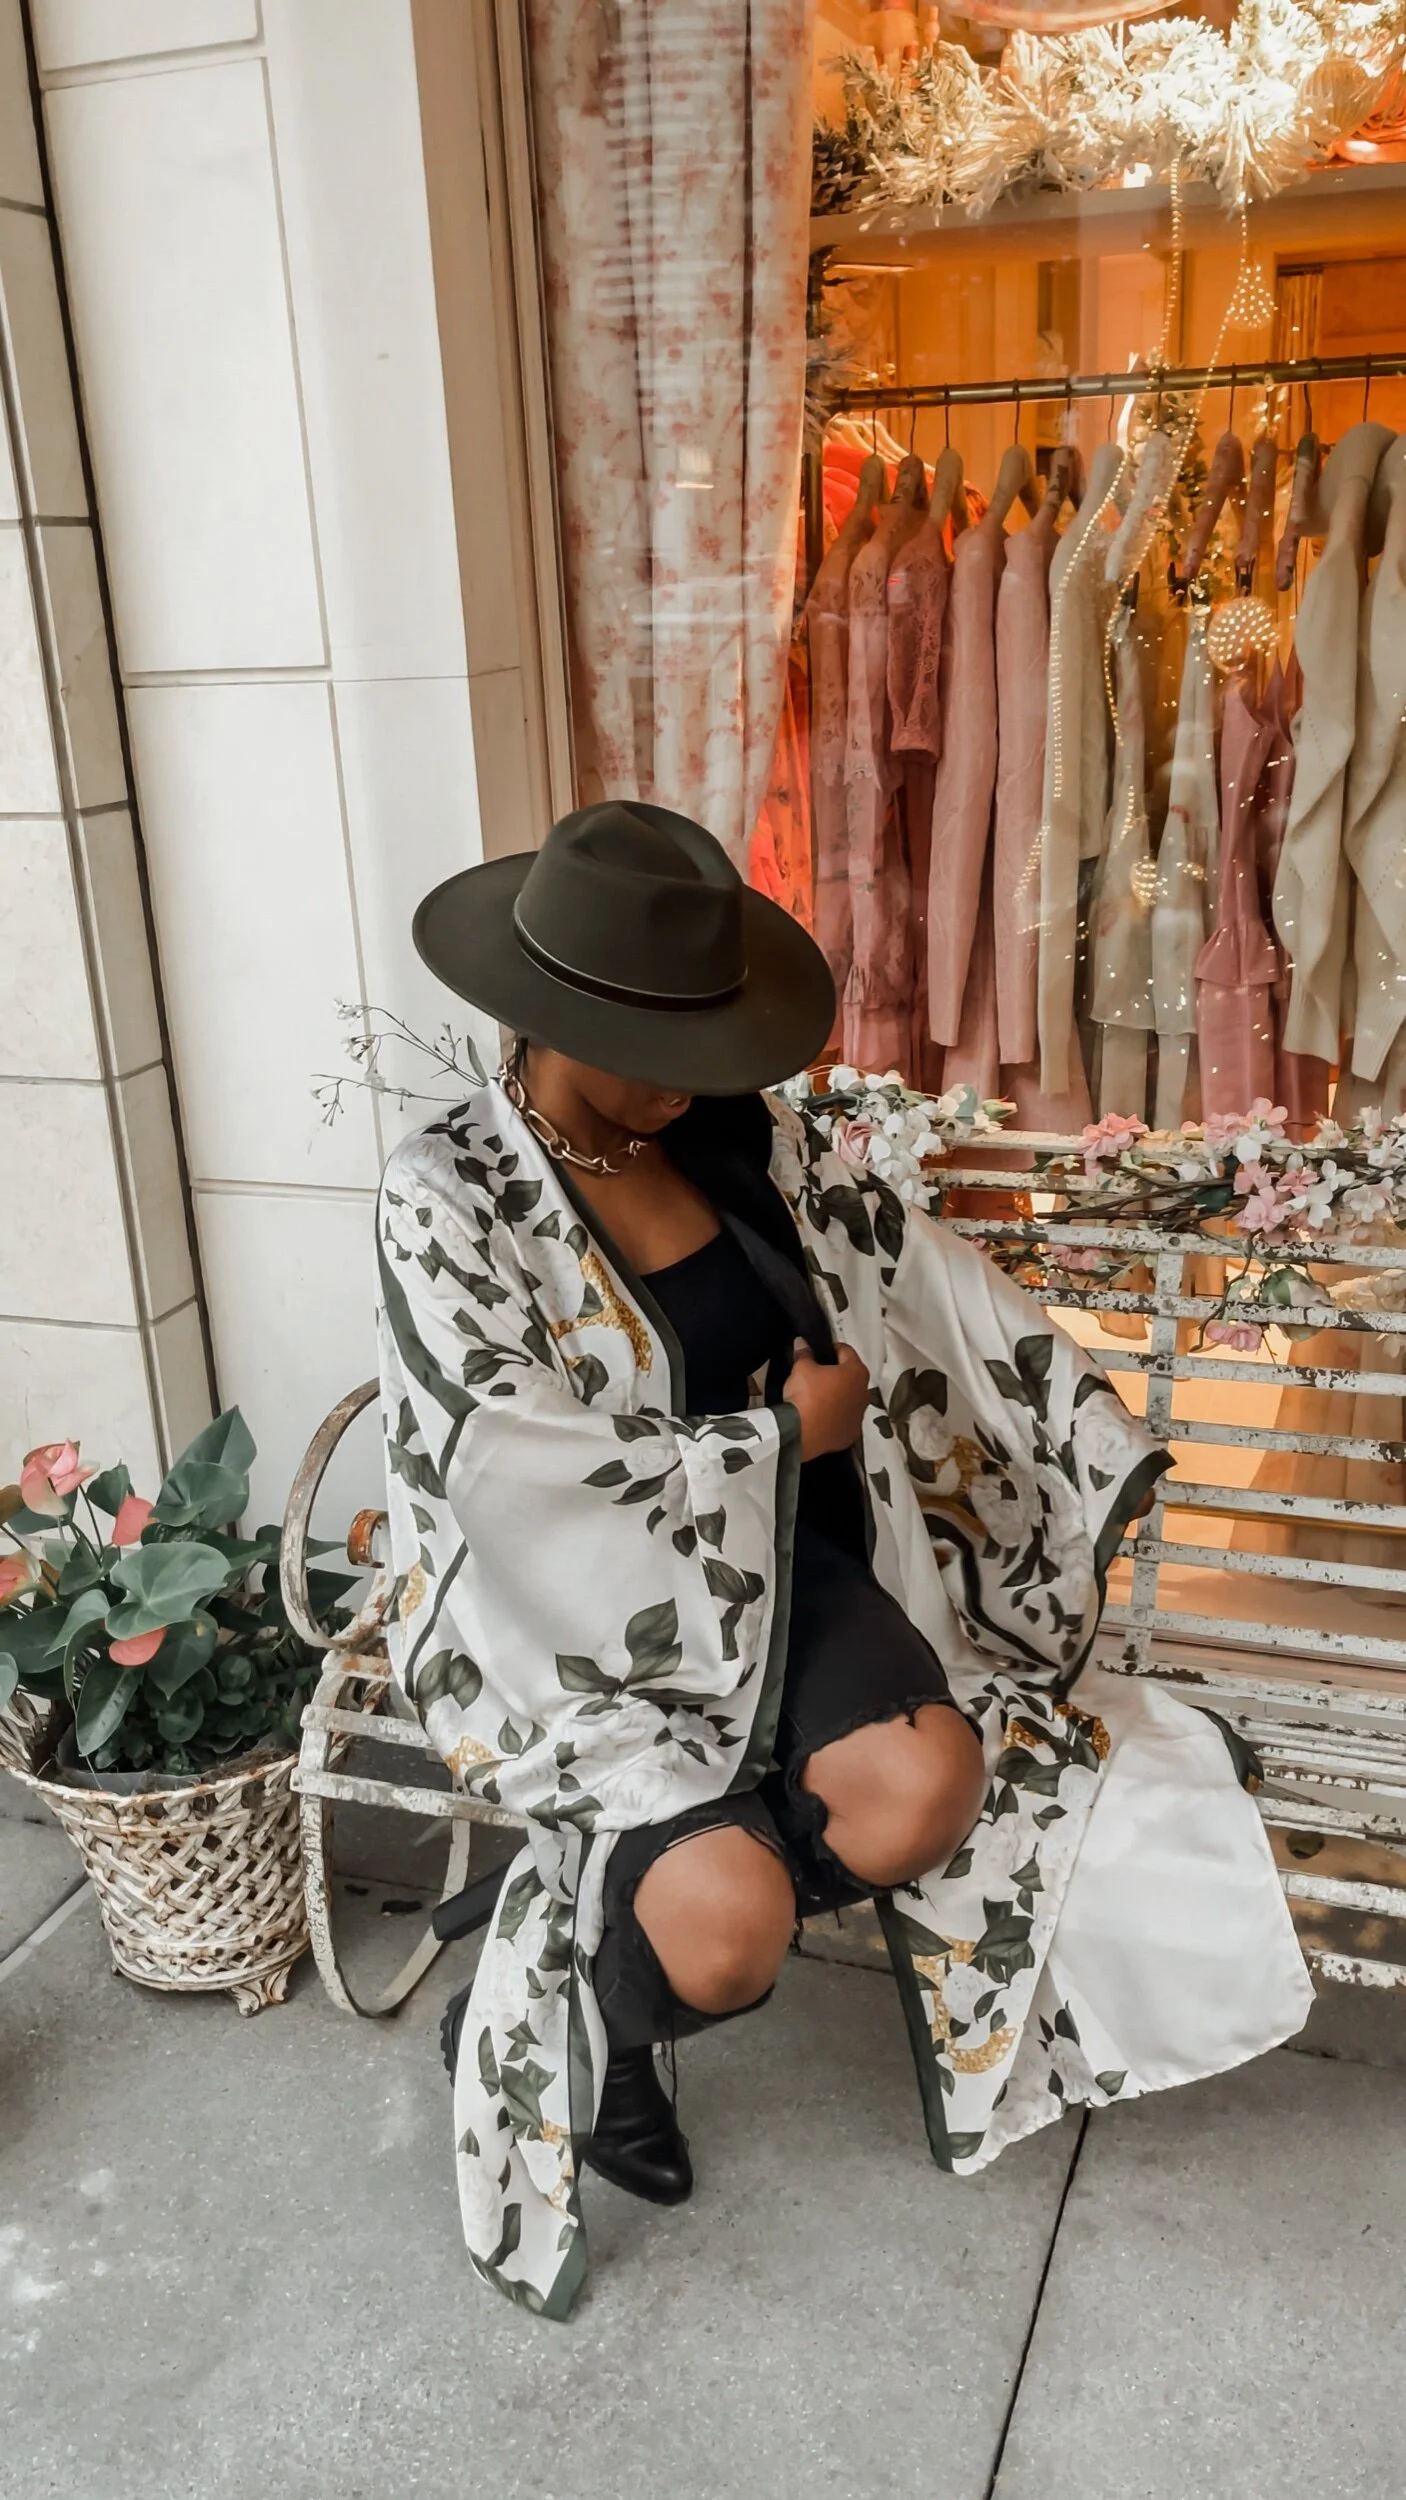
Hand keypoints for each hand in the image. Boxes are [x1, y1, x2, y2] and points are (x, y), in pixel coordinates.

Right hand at [783, 1339, 869, 1461]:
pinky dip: (836, 1416)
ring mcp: (859, 1416)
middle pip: (851, 1376)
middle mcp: (864, 1393)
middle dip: (837, 1373)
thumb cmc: (806, 1394)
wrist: (801, 1433)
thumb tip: (802, 1343)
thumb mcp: (801, 1368)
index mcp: (856, 1372)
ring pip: (850, 1399)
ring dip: (839, 1396)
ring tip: (819, 1397)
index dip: (831, 1348)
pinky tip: (821, 1416)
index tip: (819, 1351)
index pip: (846, 1351)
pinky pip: (845, 1419)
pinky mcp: (851, 1434)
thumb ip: (804, 1353)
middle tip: (818, 1374)